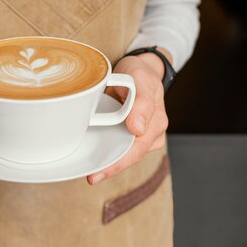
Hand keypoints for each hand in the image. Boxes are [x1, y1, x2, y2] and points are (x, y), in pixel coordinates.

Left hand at [86, 50, 170, 184]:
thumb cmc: (140, 73)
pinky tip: (96, 159)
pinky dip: (110, 153)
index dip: (118, 163)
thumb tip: (138, 129)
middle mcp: (152, 131)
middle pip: (131, 156)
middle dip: (111, 168)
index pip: (136, 149)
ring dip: (110, 164)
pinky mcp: (133, 133)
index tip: (100, 170)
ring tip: (91, 173)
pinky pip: (123, 146)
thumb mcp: (141, 78)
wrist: (141, 69)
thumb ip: (142, 101)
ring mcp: (144, 134)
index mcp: (156, 121)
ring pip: (127, 154)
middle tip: (91, 177)